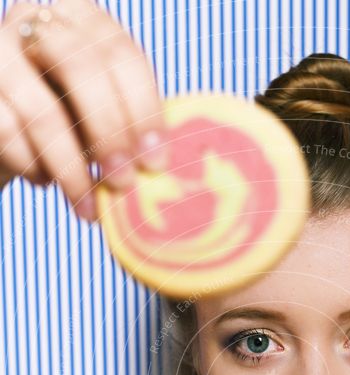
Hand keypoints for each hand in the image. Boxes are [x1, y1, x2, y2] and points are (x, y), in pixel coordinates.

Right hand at [0, 0, 168, 217]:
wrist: (5, 130)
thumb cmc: (64, 120)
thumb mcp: (99, 111)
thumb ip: (127, 123)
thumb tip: (157, 166)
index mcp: (79, 18)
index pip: (120, 54)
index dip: (143, 110)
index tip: (155, 162)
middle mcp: (35, 22)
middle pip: (81, 68)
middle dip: (109, 133)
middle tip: (123, 182)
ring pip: (42, 112)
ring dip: (71, 168)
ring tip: (86, 205)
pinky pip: (8, 134)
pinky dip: (32, 167)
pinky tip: (44, 182)